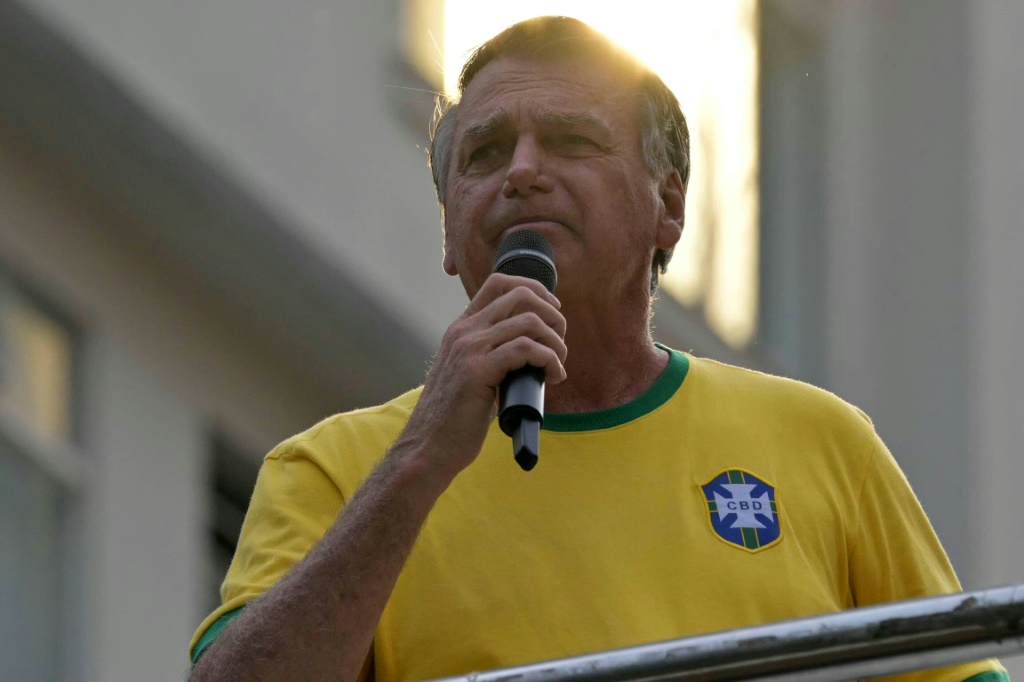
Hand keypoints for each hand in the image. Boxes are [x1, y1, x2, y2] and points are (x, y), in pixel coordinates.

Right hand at [394, 274, 566, 482]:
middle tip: (560, 343)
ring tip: (558, 364)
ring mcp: (469, 349)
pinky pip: (526, 349)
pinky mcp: (477, 371)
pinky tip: (553, 377)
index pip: (499, 283)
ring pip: (529, 322)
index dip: (535, 289)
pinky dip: (549, 360)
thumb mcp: (471, 374)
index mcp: (462, 329)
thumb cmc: (455, 418)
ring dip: (555, 342)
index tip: (552, 312)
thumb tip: (531, 351)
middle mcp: (464, 332)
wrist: (429, 446)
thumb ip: (492, 355)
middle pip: (520, 295)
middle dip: (552, 314)